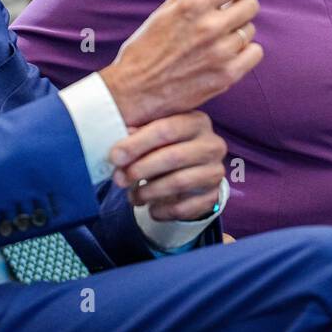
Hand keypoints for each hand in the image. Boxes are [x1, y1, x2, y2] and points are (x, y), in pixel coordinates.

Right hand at [100, 0, 261, 126]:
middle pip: (250, 6)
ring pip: (250, 30)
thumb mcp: (165, 10)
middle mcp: (209, 26)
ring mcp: (220, 52)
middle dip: (240, 8)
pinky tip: (229, 55)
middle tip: (226, 17)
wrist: (135, 91)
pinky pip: (255, 53)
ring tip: (220, 39)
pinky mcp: (226, 76)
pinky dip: (246, 53)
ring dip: (239, 32)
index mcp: (193, 5)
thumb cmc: (147, 47)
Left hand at [109, 111, 225, 221]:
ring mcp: (216, 170)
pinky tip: (151, 209)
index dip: (138, 144)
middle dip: (141, 169)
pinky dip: (163, 211)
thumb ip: (137, 136)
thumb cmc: (167, 148)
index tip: (115, 157)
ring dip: (150, 192)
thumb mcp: (153, 135)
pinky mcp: (215, 195)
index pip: (167, 129)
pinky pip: (186, 207)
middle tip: (119, 179)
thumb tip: (120, 150)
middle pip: (173, 156)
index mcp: (196, 121)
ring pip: (179, 183)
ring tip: (134, 196)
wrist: (192, 172)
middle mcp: (211, 144)